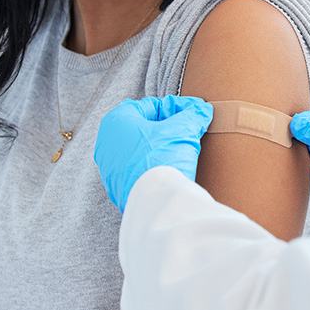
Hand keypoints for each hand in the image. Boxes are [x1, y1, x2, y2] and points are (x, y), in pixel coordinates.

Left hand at [94, 95, 213, 212]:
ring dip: (159, 147)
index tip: (193, 113)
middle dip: (167, 128)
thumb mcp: (183, 131)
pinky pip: (137, 169)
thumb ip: (193, 116)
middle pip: (144, 127)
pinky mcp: (116, 187)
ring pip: (140, 149)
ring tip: (180, 150)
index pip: (151, 105)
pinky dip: (152, 165)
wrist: (155, 203)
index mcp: (117, 120)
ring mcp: (109, 167)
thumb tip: (202, 110)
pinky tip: (169, 169)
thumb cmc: (162, 160)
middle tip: (188, 131)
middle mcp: (107, 141)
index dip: (176, 108)